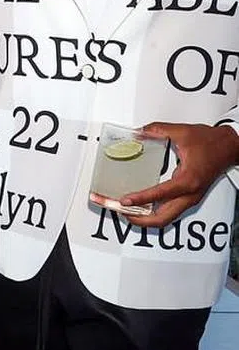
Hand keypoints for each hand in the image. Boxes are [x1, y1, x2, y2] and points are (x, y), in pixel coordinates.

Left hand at [119, 122, 238, 227]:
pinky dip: (155, 212)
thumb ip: (157, 130)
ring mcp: (191, 198)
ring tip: (128, 211)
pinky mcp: (190, 197)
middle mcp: (190, 193)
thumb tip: (138, 132)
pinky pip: (170, 211)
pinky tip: (142, 206)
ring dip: (147, 219)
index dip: (140, 199)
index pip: (160, 194)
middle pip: (163, 218)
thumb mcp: (181, 132)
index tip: (124, 200)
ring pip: (167, 218)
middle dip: (140, 219)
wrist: (230, 146)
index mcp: (188, 179)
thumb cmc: (211, 142)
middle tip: (121, 211)